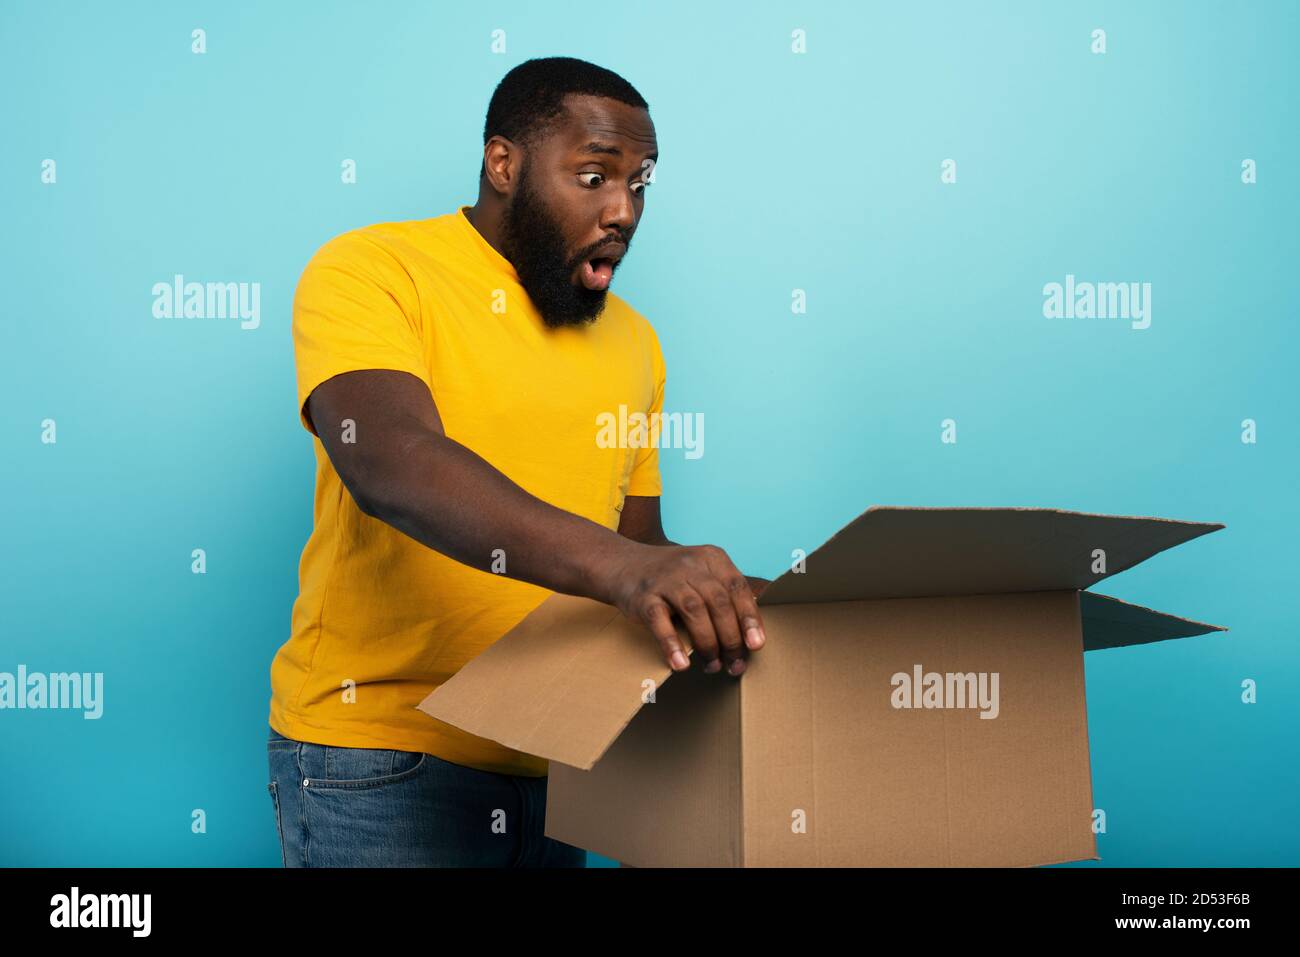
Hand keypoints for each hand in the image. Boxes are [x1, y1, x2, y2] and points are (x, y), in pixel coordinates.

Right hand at [602, 542, 766, 676]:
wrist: (623, 566)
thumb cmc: (673, 578)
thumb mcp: (702, 574)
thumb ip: (725, 596)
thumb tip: (751, 636)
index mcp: (712, 558)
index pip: (737, 587)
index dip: (749, 617)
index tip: (756, 644)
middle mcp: (690, 564)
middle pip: (718, 602)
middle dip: (730, 637)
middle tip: (734, 664)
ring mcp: (665, 579)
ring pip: (694, 610)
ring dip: (707, 643)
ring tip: (712, 665)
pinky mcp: (643, 596)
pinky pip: (659, 621)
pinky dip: (672, 644)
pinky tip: (680, 663)